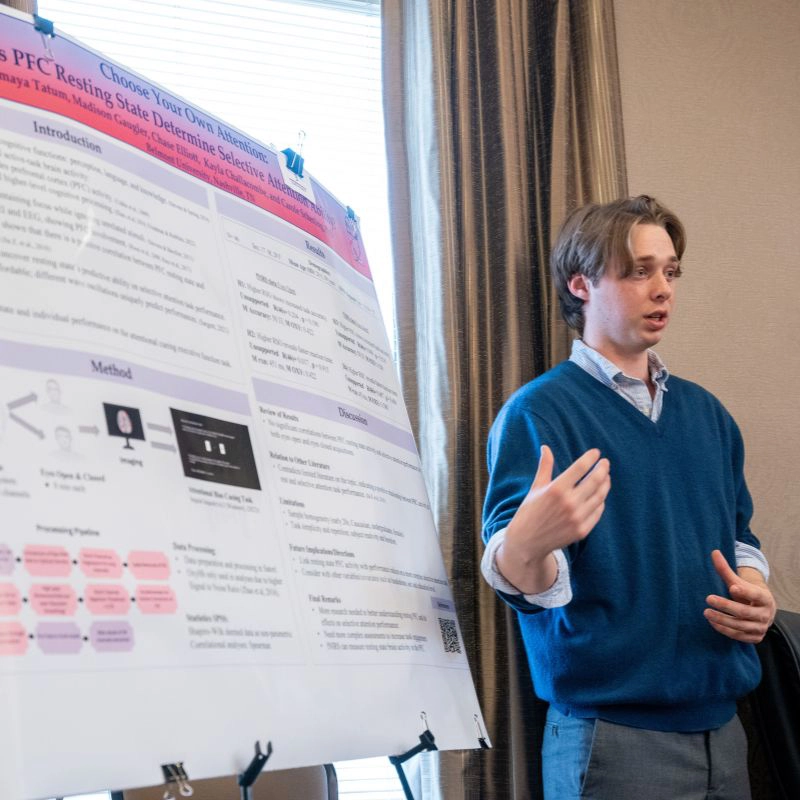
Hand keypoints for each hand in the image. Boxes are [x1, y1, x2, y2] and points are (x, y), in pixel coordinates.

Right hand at [496, 446, 609, 593]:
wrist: (527, 541)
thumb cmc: (530, 511)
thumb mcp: (536, 487)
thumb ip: (544, 466)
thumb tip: (545, 447)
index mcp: (556, 489)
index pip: (580, 467)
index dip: (591, 458)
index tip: (596, 453)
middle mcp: (569, 503)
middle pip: (595, 480)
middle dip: (602, 469)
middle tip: (605, 463)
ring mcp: (577, 518)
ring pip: (600, 496)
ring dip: (605, 484)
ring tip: (605, 477)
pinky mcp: (582, 530)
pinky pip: (598, 511)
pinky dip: (601, 501)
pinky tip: (600, 495)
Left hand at [704, 550, 775, 643]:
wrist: (761, 610)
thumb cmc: (747, 593)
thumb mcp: (739, 582)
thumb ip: (726, 570)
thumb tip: (714, 552)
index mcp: (764, 598)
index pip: (755, 594)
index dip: (745, 591)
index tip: (732, 587)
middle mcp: (765, 614)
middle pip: (744, 612)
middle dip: (726, 606)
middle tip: (708, 599)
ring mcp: (760, 627)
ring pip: (740, 626)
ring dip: (722, 619)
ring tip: (706, 612)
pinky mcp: (754, 637)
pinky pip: (739, 636)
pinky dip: (725, 630)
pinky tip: (713, 622)